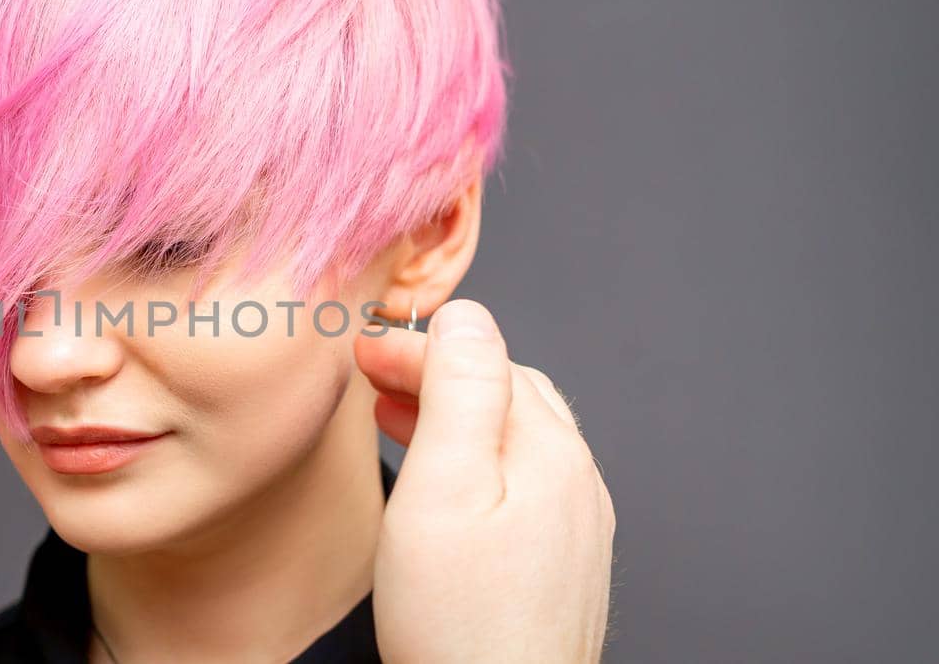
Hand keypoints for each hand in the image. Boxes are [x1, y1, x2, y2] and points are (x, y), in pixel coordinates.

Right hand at [356, 300, 614, 662]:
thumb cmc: (459, 624)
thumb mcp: (444, 489)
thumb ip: (458, 393)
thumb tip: (466, 314)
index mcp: (550, 451)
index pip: (483, 359)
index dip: (417, 344)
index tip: (362, 348)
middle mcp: (576, 481)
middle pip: (507, 390)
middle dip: (438, 369)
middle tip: (372, 373)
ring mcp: (575, 525)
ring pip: (515, 435)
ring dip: (456, 409)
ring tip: (396, 412)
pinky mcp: (561, 563)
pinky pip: (522, 479)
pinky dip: (476, 454)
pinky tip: (443, 478)